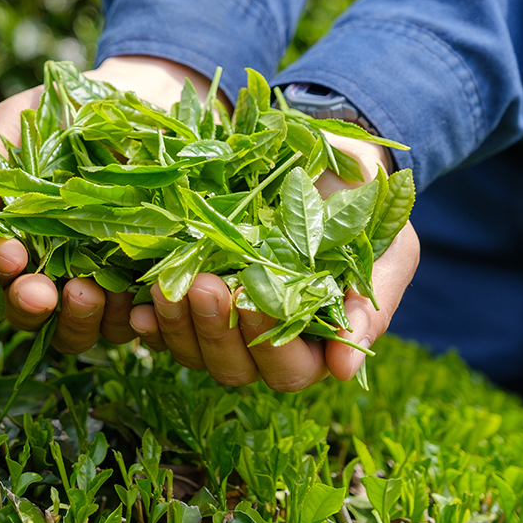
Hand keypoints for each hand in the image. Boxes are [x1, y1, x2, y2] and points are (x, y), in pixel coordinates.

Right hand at [0, 55, 222, 353]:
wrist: (143, 93)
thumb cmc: (68, 109)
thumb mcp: (17, 121)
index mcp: (15, 238)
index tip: (8, 254)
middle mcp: (53, 270)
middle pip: (31, 313)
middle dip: (30, 307)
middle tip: (40, 292)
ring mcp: (103, 281)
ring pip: (82, 328)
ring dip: (80, 318)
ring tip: (89, 291)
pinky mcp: (149, 282)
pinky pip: (139, 319)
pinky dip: (136, 318)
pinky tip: (139, 302)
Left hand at [129, 136, 419, 389]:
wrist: (323, 151)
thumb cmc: (362, 203)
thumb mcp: (386, 245)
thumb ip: (372, 303)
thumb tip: (345, 371)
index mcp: (314, 340)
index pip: (289, 368)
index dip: (268, 346)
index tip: (251, 302)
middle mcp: (262, 339)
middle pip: (233, 367)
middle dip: (213, 331)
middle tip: (202, 285)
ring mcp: (219, 321)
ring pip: (191, 350)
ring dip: (176, 325)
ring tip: (166, 286)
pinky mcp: (186, 294)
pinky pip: (159, 325)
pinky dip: (147, 320)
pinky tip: (135, 303)